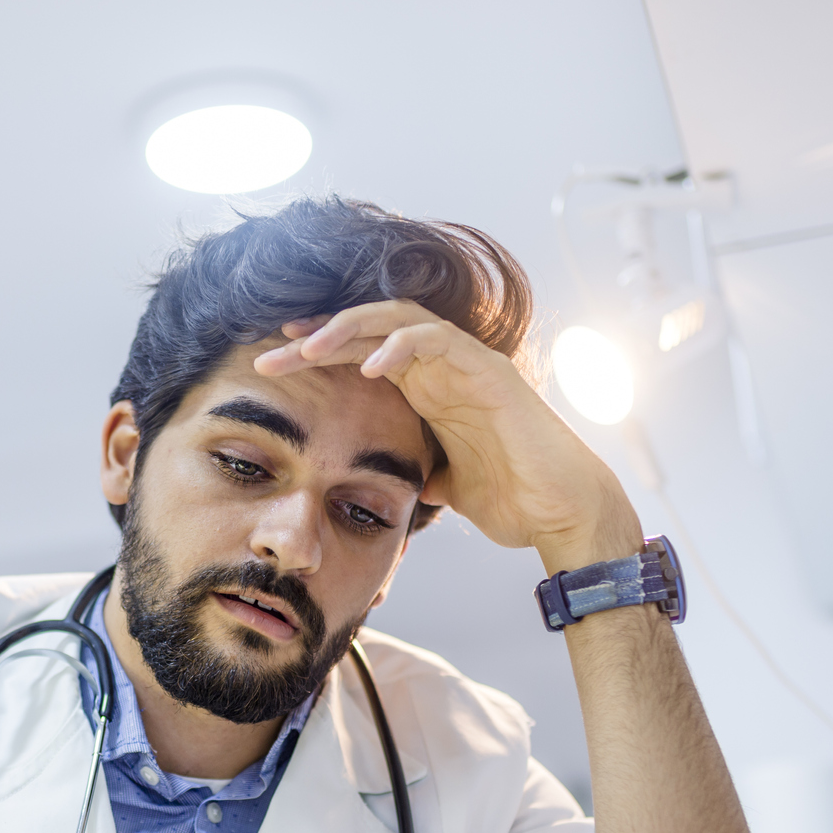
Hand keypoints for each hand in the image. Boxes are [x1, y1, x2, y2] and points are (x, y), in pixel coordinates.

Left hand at [254, 301, 641, 571]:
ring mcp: (467, 363)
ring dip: (348, 329)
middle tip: (269, 356)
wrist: (563, 513)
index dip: (317, 354)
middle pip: (369, 329)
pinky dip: (401, 345)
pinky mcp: (490, 371)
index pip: (361, 353)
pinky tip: (368, 365)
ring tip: (306, 349)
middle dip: (315, 338)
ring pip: (399, 319)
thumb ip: (416, 474)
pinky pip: (439, 340)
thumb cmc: (514, 499)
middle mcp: (444, 367)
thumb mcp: (445, 489)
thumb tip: (388, 485)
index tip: (272, 366)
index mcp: (428, 388)